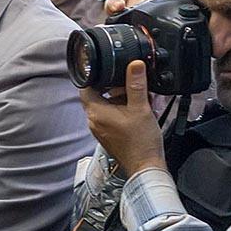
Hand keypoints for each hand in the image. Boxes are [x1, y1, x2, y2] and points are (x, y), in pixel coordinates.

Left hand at [83, 59, 165, 178]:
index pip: (85, 88)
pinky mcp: (108, 136)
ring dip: (120, 99)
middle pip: (97, 96)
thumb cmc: (141, 141)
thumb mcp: (141, 108)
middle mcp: (93, 121)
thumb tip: (135, 65)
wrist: (145, 166)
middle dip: (113, 87)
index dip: (95, 77)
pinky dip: (121, 111)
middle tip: (129, 83)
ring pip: (105, 106)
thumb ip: (136, 85)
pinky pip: (111, 117)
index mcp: (96, 112)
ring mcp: (100, 130)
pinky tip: (138, 111)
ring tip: (138, 98)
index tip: (107, 70)